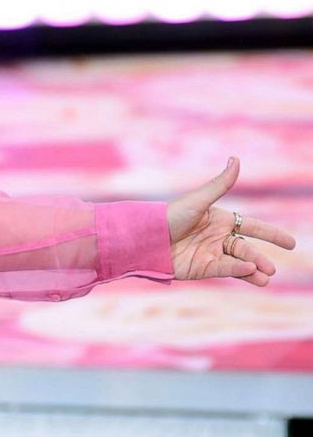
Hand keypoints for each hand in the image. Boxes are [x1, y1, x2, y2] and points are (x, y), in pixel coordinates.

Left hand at [167, 158, 295, 284]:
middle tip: (272, 269)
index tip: (291, 244)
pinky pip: (224, 270)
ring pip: (238, 263)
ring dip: (253, 270)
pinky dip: (237, 271)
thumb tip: (235, 159)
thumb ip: (220, 184)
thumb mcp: (198, 200)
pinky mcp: (200, 268)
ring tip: (266, 277)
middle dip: (260, 259)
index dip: (272, 235)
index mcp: (220, 220)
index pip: (252, 227)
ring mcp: (209, 253)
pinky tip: (248, 272)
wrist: (145, 238)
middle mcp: (217, 237)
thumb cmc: (169, 215)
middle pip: (246, 248)